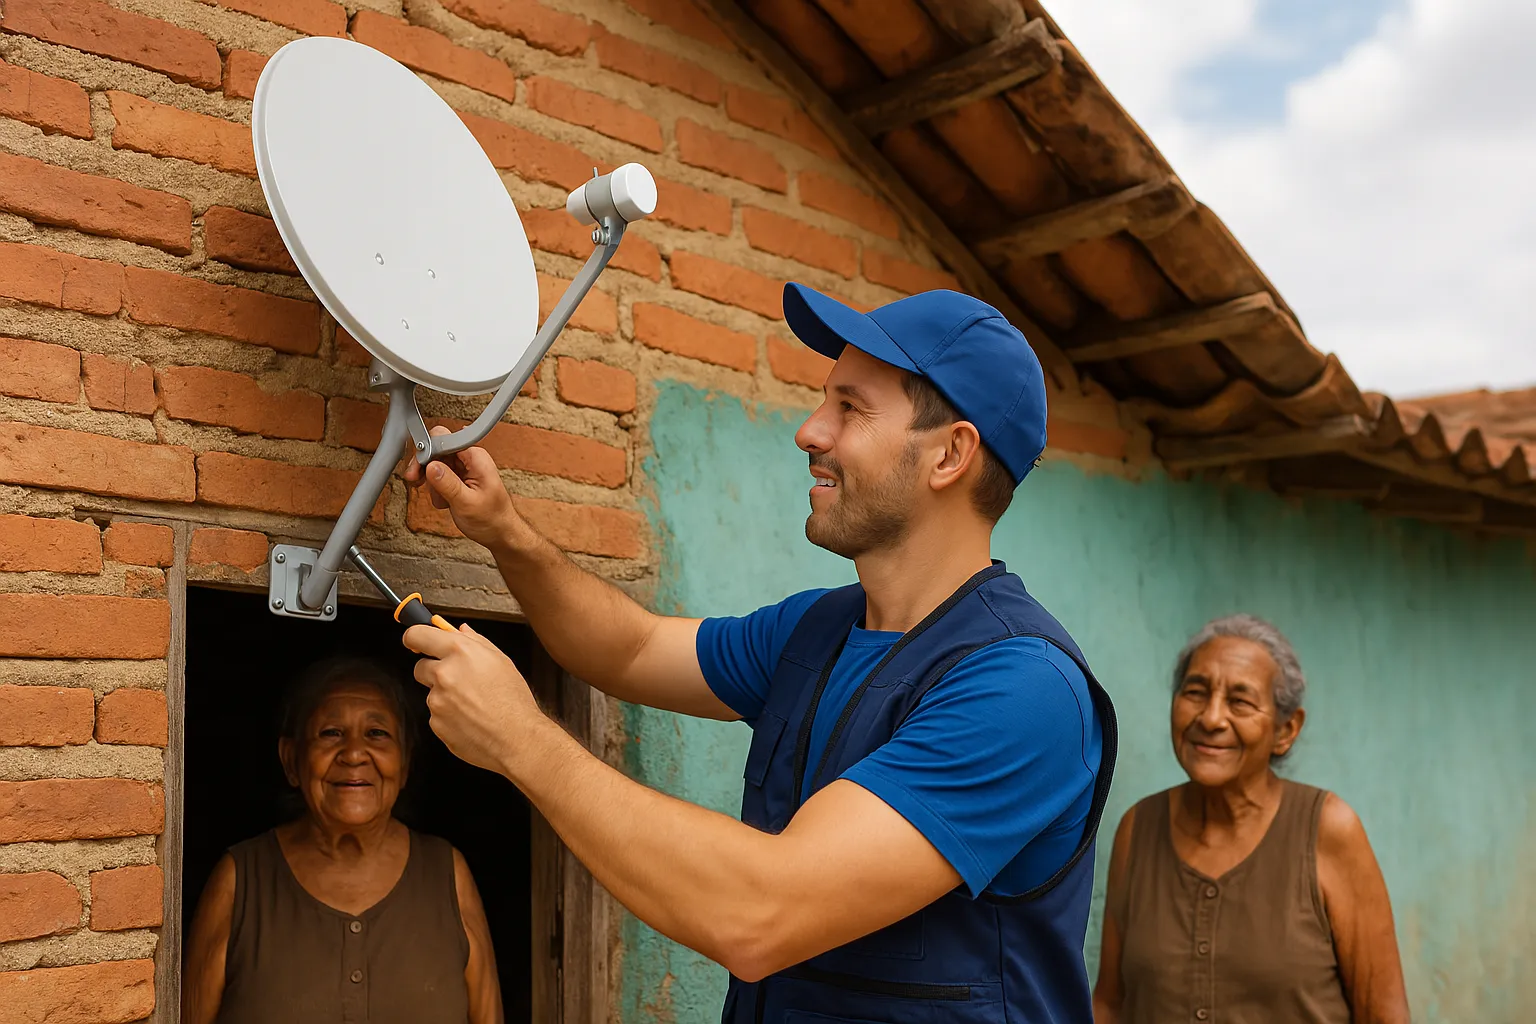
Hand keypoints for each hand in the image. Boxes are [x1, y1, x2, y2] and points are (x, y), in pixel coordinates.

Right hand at [400, 426, 522, 548]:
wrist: (500, 533)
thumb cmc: (492, 519)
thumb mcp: (467, 503)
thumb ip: (448, 483)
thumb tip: (430, 465)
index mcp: (476, 457)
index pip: (445, 438)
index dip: (428, 450)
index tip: (418, 466)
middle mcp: (470, 458)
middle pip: (436, 450)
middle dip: (425, 468)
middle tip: (417, 481)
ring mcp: (464, 467)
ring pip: (435, 464)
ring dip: (433, 483)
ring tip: (443, 500)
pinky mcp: (459, 477)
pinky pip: (439, 477)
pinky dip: (437, 490)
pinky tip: (446, 502)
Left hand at [404, 622, 546, 776]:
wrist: (517, 738)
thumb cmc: (513, 700)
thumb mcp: (501, 661)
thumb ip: (476, 641)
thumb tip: (460, 630)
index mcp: (459, 652)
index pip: (417, 635)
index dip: (415, 637)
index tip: (416, 641)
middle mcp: (443, 674)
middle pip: (420, 666)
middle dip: (433, 670)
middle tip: (457, 679)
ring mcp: (437, 701)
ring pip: (431, 693)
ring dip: (445, 696)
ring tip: (473, 704)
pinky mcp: (435, 723)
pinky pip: (437, 715)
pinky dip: (449, 716)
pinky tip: (470, 719)